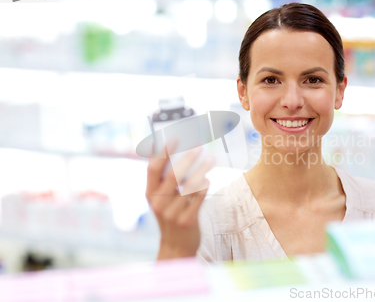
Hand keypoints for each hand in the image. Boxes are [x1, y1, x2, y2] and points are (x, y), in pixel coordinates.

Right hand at [146, 140, 214, 259]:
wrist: (176, 248)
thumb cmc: (171, 216)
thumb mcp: (162, 200)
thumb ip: (167, 182)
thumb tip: (181, 156)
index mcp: (150, 194)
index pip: (152, 169)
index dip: (162, 153)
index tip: (173, 138)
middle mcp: (158, 203)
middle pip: (172, 175)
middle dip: (187, 158)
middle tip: (199, 146)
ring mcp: (172, 213)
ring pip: (188, 186)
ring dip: (201, 169)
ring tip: (211, 158)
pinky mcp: (187, 221)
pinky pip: (198, 199)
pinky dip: (204, 186)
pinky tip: (208, 179)